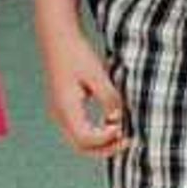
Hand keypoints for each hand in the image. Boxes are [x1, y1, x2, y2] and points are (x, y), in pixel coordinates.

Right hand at [36, 28, 128, 157]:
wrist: (58, 39)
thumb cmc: (77, 54)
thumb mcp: (98, 74)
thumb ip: (109, 98)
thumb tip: (119, 118)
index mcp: (65, 109)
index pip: (86, 139)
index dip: (107, 139)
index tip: (123, 126)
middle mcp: (59, 115)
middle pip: (81, 147)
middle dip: (106, 148)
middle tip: (128, 141)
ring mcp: (59, 113)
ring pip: (80, 141)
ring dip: (102, 142)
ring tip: (123, 132)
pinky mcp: (63, 108)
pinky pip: (79, 129)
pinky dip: (96, 132)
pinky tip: (112, 122)